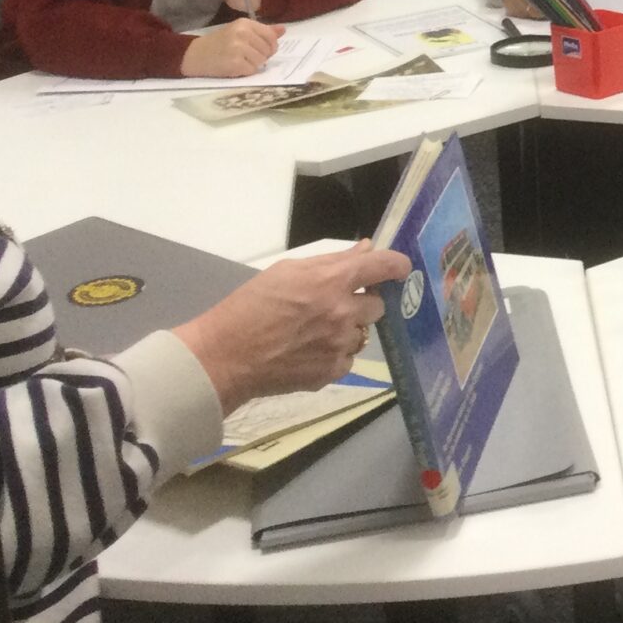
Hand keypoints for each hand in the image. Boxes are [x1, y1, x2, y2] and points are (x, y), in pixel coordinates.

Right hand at [175, 241, 412, 412]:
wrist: (223, 357)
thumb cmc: (248, 307)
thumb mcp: (286, 271)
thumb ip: (332, 260)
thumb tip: (365, 249)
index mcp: (331, 281)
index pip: (384, 266)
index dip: (397, 265)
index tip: (398, 269)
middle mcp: (343, 313)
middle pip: (377, 305)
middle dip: (361, 303)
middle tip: (334, 305)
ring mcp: (339, 346)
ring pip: (362, 334)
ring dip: (346, 331)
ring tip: (313, 332)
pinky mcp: (331, 372)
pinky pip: (347, 359)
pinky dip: (334, 354)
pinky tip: (308, 352)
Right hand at [181, 19, 284, 77]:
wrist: (195, 55)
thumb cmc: (220, 43)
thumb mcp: (240, 32)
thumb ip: (262, 31)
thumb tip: (283, 29)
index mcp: (245, 23)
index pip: (271, 36)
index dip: (270, 46)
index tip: (261, 49)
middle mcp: (242, 33)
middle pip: (268, 50)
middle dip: (261, 56)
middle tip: (245, 56)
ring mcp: (238, 48)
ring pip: (261, 61)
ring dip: (253, 65)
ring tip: (238, 61)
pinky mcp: (234, 63)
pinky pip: (252, 71)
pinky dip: (246, 72)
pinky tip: (234, 67)